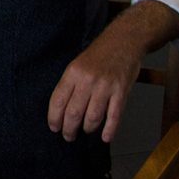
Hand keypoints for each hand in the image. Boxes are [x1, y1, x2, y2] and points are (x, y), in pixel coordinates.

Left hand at [48, 0, 178, 142]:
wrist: (124, 41)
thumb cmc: (98, 55)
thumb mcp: (76, 65)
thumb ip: (69, 85)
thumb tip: (60, 110)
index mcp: (72, 74)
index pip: (57, 101)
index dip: (54, 118)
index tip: (54, 127)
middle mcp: (87, 81)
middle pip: (73, 112)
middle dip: (69, 129)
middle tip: (68, 136)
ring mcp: (106, 87)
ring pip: (93, 117)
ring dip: (87, 129)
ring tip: (85, 132)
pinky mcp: (121, 91)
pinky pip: (114, 115)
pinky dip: (110, 129)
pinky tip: (105, 138)